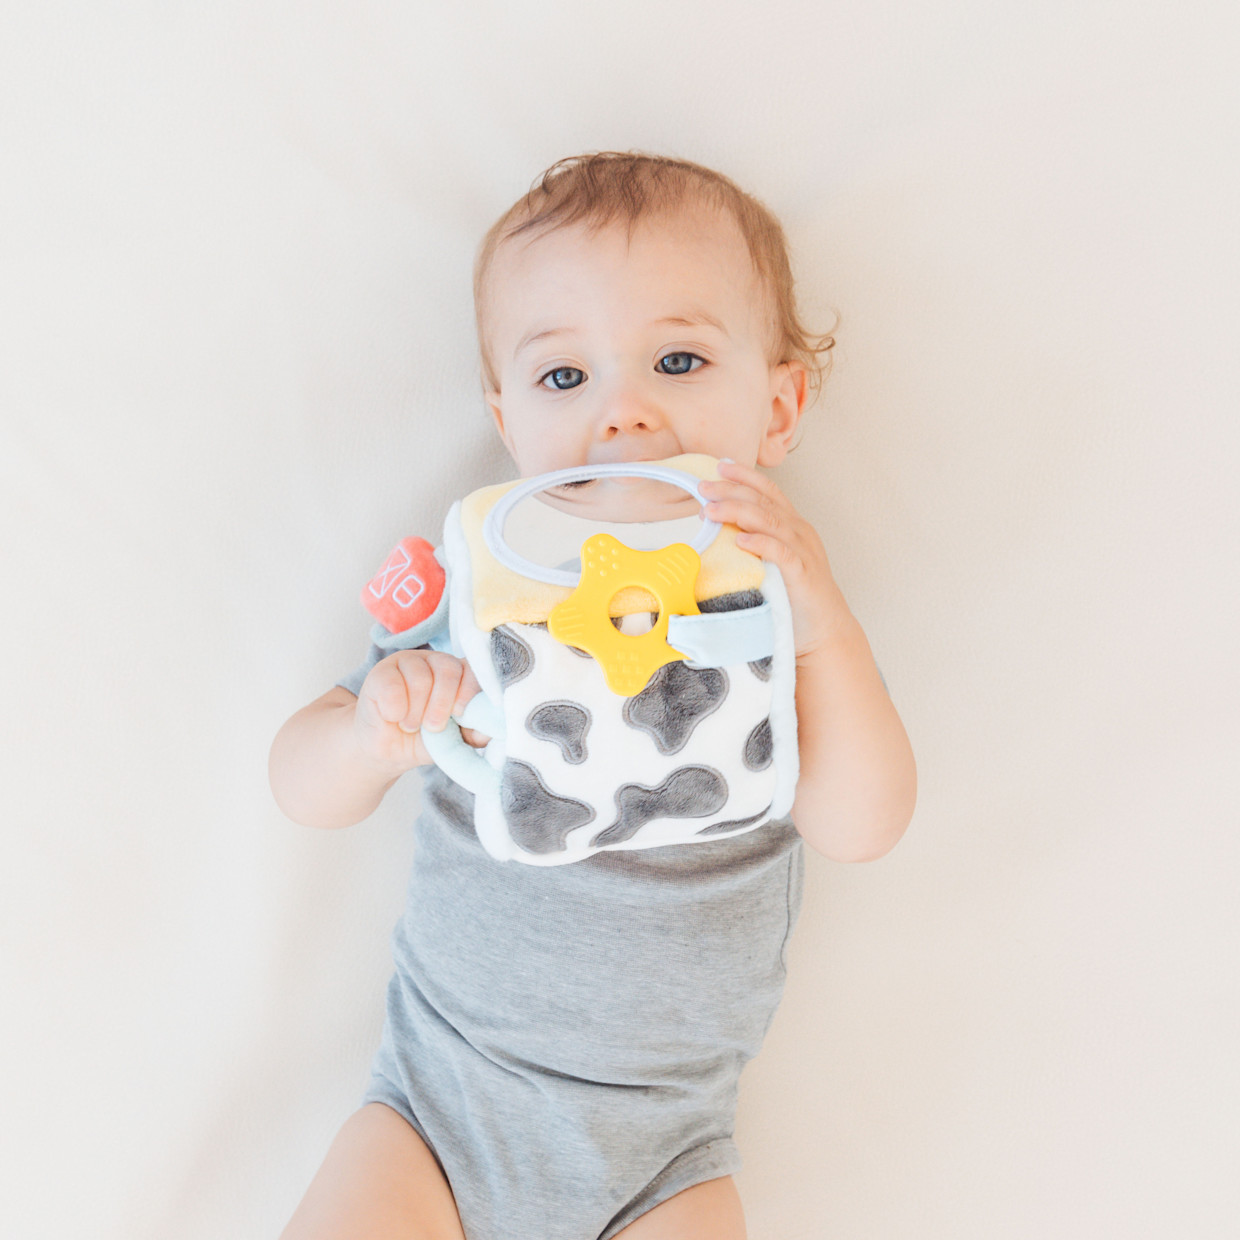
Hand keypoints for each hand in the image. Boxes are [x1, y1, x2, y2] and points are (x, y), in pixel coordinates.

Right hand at [353, 649, 489, 771]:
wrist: (386, 750)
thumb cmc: (424, 739)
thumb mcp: (452, 740)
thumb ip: (472, 733)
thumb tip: (493, 731)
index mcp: (460, 674)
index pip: (472, 669)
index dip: (469, 690)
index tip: (461, 713)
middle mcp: (436, 662)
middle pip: (447, 669)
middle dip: (442, 703)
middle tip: (433, 727)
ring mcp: (408, 663)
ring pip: (420, 677)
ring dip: (416, 710)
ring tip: (411, 726)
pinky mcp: (381, 671)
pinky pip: (392, 684)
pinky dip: (395, 708)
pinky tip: (393, 717)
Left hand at [698, 460, 854, 657]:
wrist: (825, 630)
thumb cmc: (794, 597)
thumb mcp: (772, 563)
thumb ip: (752, 545)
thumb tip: (718, 533)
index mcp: (792, 526)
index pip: (768, 491)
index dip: (745, 476)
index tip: (720, 465)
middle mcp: (799, 532)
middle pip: (764, 502)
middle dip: (732, 490)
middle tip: (704, 487)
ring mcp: (803, 552)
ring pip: (770, 522)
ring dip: (738, 512)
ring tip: (711, 509)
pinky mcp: (803, 574)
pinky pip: (781, 553)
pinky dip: (761, 543)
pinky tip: (741, 539)